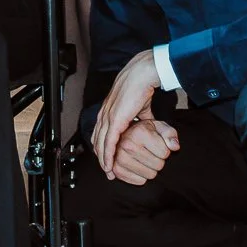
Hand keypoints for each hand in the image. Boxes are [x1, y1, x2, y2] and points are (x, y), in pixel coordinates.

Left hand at [91, 48, 164, 177]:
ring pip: (100, 144)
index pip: (101, 132)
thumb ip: (142, 118)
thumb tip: (148, 126)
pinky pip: (108, 142)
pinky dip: (107, 156)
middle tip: (107, 170)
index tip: (108, 157)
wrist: (142, 75)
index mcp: (109, 110)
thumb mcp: (141, 107)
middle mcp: (105, 114)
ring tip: (108, 172)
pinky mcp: (115, 120)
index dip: (103, 146)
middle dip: (101, 156)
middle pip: (98, 140)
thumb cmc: (141, 86)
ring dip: (103, 159)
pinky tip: (108, 165)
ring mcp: (108, 117)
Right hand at [109, 118, 180, 185]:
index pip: (164, 153)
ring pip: (150, 175)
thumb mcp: (159, 126)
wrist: (124, 135)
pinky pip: (140, 181)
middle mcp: (127, 144)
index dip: (165, 151)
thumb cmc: (145, 132)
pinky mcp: (116, 169)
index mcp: (138, 131)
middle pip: (158, 165)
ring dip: (151, 169)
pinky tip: (139, 166)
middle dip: (159, 160)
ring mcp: (119, 157)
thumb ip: (169, 134)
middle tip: (151, 153)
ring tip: (145, 159)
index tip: (158, 145)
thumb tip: (174, 146)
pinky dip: (142, 177)